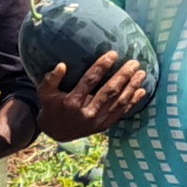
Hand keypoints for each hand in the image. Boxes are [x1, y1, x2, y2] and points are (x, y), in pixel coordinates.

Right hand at [34, 54, 148, 140]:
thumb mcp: (45, 93)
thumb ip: (51, 79)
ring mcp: (97, 121)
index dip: (102, 67)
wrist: (57, 132)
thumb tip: (62, 65)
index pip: (89, 81)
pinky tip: (141, 91)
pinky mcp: (104, 126)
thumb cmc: (52, 106)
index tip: (113, 54)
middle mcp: (86, 112)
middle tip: (134, 63)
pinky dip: (132, 102)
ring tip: (141, 73)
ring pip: (118, 102)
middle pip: (109, 91)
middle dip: (123, 76)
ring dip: (131, 87)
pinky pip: (121, 113)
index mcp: (72, 102)